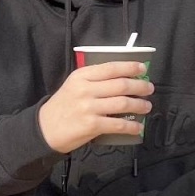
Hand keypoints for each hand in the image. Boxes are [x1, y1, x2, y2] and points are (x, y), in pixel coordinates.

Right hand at [37, 62, 153, 153]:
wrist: (45, 128)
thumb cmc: (63, 105)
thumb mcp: (73, 85)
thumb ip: (94, 80)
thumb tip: (123, 78)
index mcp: (81, 76)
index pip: (111, 68)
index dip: (130, 67)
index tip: (142, 68)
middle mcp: (85, 89)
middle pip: (121, 84)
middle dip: (140, 86)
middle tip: (149, 88)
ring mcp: (89, 107)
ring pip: (123, 103)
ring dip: (139, 104)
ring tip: (146, 106)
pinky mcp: (92, 125)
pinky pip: (118, 124)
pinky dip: (131, 126)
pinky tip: (138, 127)